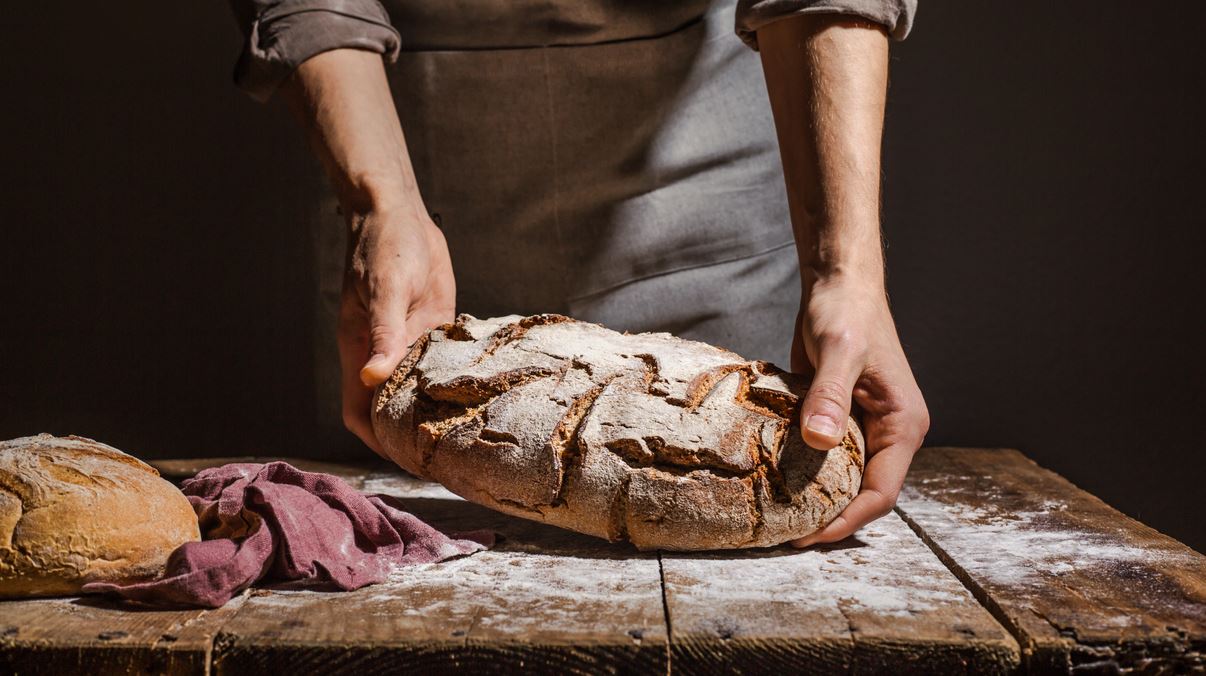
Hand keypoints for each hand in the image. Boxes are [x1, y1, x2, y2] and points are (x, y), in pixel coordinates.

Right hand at [339, 210, 454, 455]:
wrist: (398, 213)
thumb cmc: (383, 247)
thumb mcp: (385, 289)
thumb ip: (383, 333)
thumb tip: (371, 377)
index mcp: (360, 350)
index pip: (360, 412)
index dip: (378, 440)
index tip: (406, 460)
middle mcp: (384, 353)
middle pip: (392, 409)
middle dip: (412, 435)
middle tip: (450, 460)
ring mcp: (410, 342)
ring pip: (420, 389)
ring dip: (438, 409)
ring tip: (471, 436)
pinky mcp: (434, 327)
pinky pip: (443, 363)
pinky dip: (457, 378)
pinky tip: (485, 392)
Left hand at [789, 277, 928, 546]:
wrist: (838, 283)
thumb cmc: (847, 311)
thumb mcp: (838, 351)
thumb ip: (830, 395)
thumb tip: (821, 441)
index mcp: (904, 425)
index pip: (880, 493)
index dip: (846, 521)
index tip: (807, 537)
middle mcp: (889, 432)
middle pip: (863, 493)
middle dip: (829, 518)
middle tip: (784, 536)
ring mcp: (865, 425)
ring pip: (842, 477)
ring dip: (814, 497)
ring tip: (775, 517)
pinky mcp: (839, 415)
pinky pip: (824, 455)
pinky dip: (802, 470)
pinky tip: (770, 480)